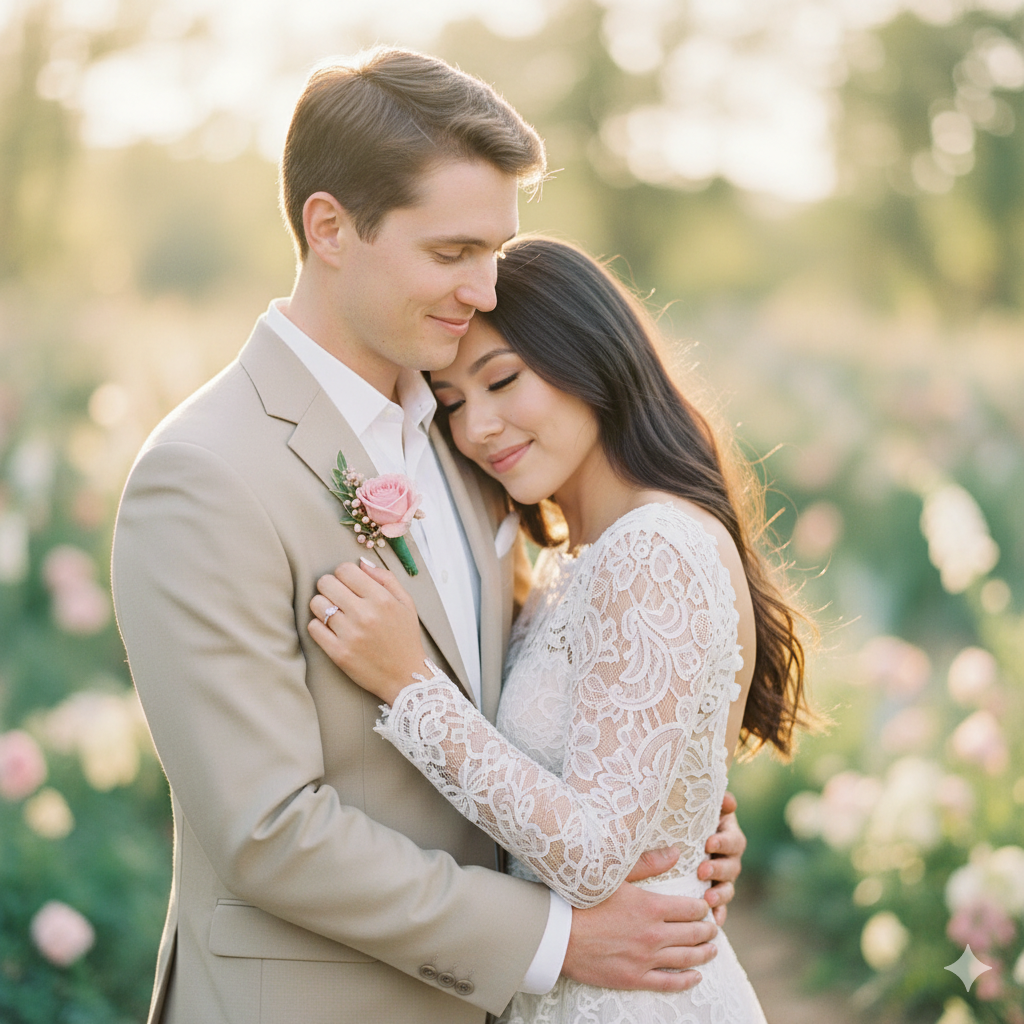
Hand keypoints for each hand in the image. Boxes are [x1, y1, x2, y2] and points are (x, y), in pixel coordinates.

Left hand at [308, 559, 426, 703]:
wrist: (406, 678)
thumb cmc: (405, 638)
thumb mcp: (406, 604)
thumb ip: (386, 579)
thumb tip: (361, 563)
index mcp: (382, 599)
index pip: (345, 569)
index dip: (344, 574)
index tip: (348, 583)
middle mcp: (365, 614)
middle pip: (326, 583)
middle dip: (330, 586)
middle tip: (338, 597)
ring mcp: (350, 635)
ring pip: (316, 604)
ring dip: (323, 606)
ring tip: (334, 614)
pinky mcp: (338, 653)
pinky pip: (313, 628)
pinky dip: (318, 626)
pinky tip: (331, 629)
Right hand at [562, 878, 716, 991]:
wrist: (559, 935)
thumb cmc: (584, 900)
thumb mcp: (616, 876)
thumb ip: (649, 864)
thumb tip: (676, 852)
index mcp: (652, 907)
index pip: (690, 909)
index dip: (702, 907)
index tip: (705, 906)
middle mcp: (654, 935)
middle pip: (693, 934)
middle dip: (707, 930)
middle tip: (713, 927)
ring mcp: (646, 959)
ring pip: (686, 958)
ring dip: (704, 954)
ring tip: (712, 949)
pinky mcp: (634, 978)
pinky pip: (669, 983)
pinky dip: (687, 980)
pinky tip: (696, 976)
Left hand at [697, 791, 745, 925]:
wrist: (676, 837)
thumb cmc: (687, 817)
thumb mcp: (697, 807)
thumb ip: (715, 803)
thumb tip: (728, 800)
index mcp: (727, 835)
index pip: (733, 840)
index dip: (723, 842)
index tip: (708, 843)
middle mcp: (728, 858)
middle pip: (732, 866)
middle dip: (718, 869)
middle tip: (702, 871)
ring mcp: (722, 879)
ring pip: (728, 889)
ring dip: (720, 895)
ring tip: (707, 900)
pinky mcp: (713, 894)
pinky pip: (720, 908)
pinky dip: (719, 915)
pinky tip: (715, 922)